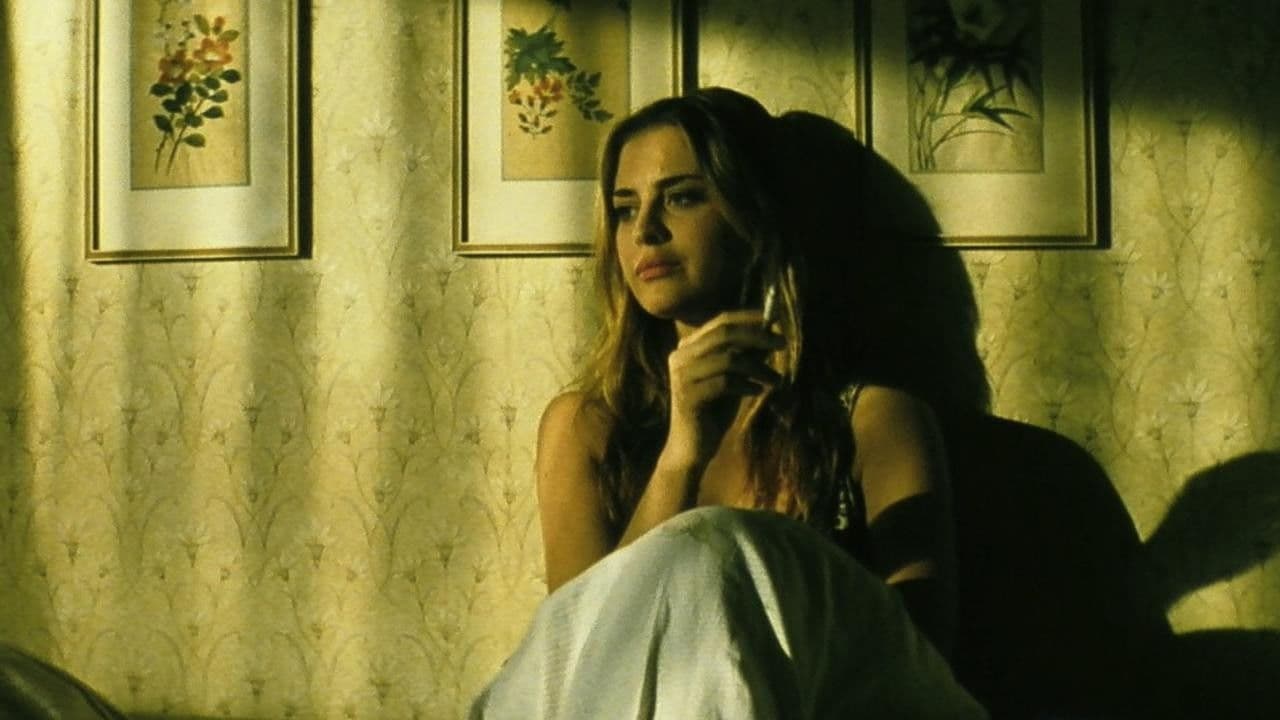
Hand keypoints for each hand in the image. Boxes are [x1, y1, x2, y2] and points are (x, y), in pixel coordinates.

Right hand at [662, 310, 782, 470]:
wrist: (691, 449)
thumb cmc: (714, 411)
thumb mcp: (734, 378)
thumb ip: (746, 355)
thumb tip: (770, 332)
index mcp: (688, 347)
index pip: (721, 321)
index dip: (750, 318)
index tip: (776, 320)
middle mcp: (681, 356)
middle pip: (724, 333)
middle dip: (758, 335)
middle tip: (783, 343)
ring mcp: (682, 376)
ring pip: (727, 358)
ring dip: (758, 366)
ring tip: (776, 380)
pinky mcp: (688, 396)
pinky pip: (725, 383)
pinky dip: (747, 384)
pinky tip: (757, 391)